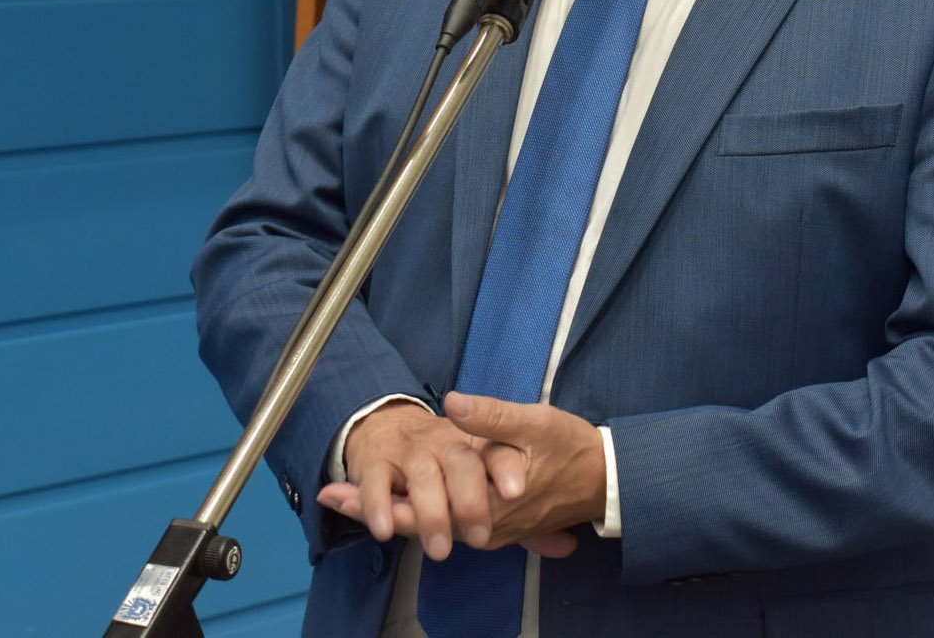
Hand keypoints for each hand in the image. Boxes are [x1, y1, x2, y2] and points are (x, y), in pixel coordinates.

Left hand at [316, 394, 603, 559]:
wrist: (604, 479)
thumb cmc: (570, 449)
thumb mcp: (534, 423)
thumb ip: (491, 417)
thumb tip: (452, 403)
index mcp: (486, 503)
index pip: (419, 510)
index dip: (376, 502)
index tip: (339, 492)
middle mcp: (483, 526)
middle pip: (417, 524)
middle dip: (372, 509)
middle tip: (330, 496)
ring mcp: (488, 529)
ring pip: (430, 526)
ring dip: (393, 510)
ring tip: (349, 498)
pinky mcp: (495, 525)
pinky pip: (449, 523)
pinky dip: (419, 512)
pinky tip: (400, 499)